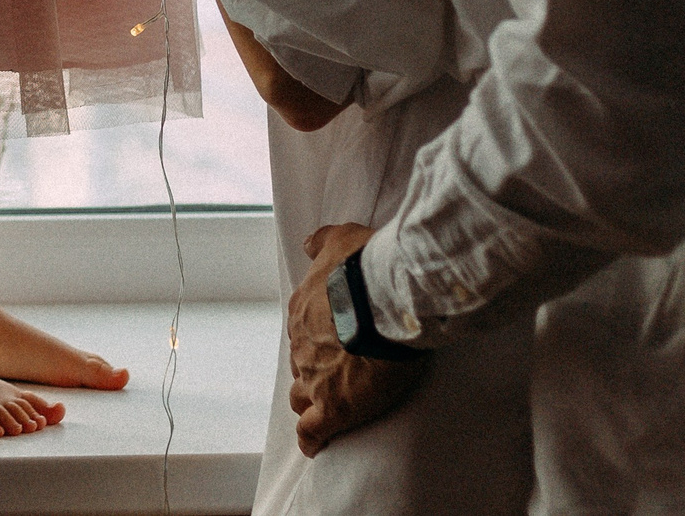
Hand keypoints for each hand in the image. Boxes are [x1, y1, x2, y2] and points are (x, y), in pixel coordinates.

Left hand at [286, 225, 426, 455]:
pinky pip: (312, 431)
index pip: (302, 333)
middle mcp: (301, 345)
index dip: (317, 341)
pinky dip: (312, 438)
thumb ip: (323, 242)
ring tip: (330, 409)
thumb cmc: (366, 268)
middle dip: (314, 372)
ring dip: (312, 403)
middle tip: (339, 376)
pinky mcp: (333, 407)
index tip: (334, 344)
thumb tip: (308, 244)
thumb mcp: (341, 239)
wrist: (383, 300)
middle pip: (301, 366)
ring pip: (302, 398)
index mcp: (303, 310)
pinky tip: (316, 445)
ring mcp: (314, 378)